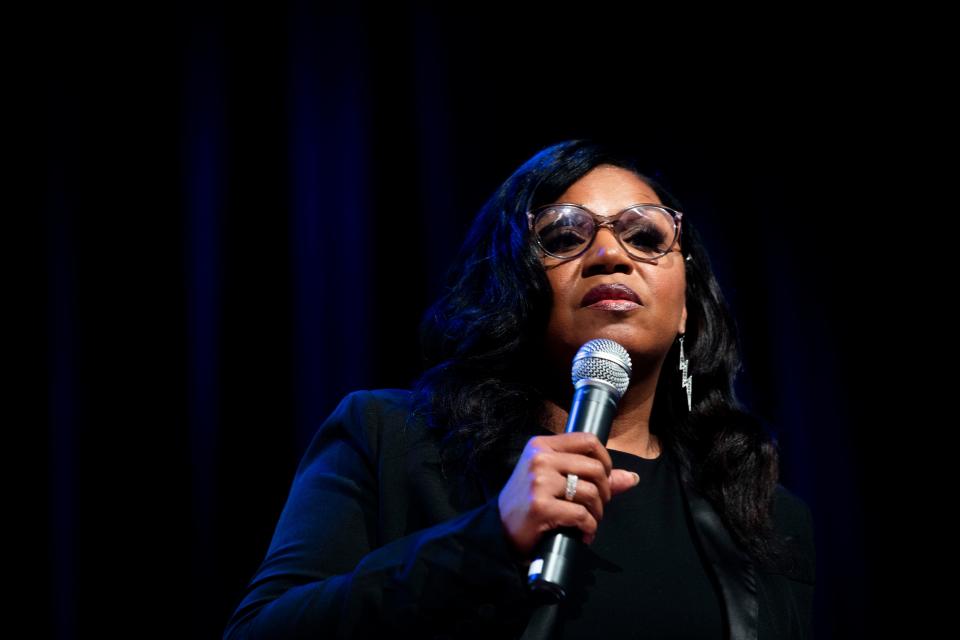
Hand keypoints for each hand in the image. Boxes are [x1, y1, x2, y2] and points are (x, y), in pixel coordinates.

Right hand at [497, 432, 640, 558]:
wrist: (498, 530)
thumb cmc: (528, 503)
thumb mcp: (554, 480)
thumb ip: (591, 476)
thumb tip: (631, 478)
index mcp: (542, 446)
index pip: (588, 440)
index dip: (606, 459)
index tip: (604, 477)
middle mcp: (540, 459)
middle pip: (595, 468)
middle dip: (605, 492)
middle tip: (597, 507)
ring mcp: (539, 482)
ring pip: (591, 492)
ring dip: (597, 513)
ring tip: (589, 522)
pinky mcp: (541, 507)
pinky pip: (582, 515)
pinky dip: (589, 528)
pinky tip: (582, 534)